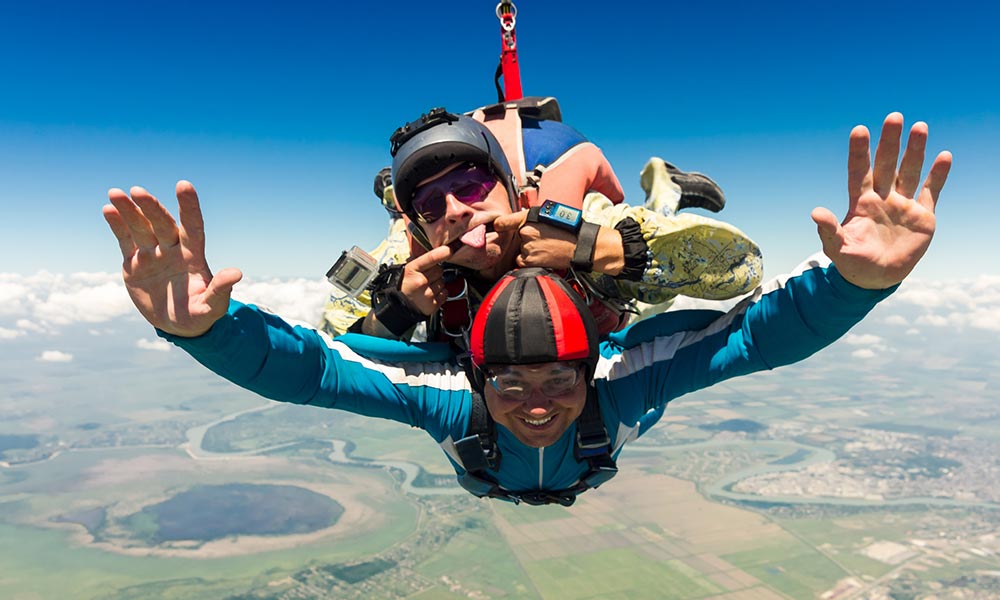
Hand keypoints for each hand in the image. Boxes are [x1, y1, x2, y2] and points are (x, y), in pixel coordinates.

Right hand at [103, 181, 241, 336]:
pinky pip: (125, 240)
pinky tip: (108, 209)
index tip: (183, 185)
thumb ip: (220, 290)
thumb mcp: (211, 307)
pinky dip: (117, 225)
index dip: (189, 207)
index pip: (192, 227)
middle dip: (151, 208)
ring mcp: (153, 254)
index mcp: (193, 256)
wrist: (176, 325)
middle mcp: (173, 250)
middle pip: (162, 224)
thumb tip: (236, 273)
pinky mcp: (135, 262)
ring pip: (141, 227)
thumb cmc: (199, 315)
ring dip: (129, 211)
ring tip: (115, 194)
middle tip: (138, 191)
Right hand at [400, 244, 452, 315]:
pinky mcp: (433, 305)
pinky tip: (430, 295)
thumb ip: (420, 261)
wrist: (397, 307)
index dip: (442, 252)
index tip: (449, 249)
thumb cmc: (402, 286)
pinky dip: (440, 294)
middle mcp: (421, 282)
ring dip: (438, 284)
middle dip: (435, 272)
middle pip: (440, 270)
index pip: (431, 258)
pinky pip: (445, 294)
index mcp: (413, 270)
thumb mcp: (406, 270)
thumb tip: (436, 251)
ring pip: (443, 282)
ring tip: (426, 288)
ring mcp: (427, 294)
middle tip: (426, 277)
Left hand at [494, 209, 575, 268]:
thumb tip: (515, 223)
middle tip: (541, 240)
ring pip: (519, 249)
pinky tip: (541, 256)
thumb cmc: (567, 231)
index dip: (500, 224)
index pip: (505, 221)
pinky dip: (528, 261)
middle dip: (525, 238)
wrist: (579, 246)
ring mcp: (527, 247)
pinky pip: (520, 261)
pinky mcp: (530, 260)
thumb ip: (530, 219)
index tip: (497, 226)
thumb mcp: (549, 216)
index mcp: (530, 218)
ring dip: (527, 250)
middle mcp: (526, 231)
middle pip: (517, 237)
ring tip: (544, 249)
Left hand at [812, 113, 951, 288]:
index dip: (859, 152)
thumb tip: (815, 212)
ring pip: (910, 171)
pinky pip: (931, 191)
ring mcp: (903, 204)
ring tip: (919, 127)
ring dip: (915, 150)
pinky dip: (938, 175)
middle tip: (893, 117)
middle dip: (890, 142)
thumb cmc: (852, 263)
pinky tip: (944, 156)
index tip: (859, 130)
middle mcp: (882, 197)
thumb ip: (828, 230)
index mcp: (860, 203)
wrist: (877, 278)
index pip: (859, 171)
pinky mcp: (922, 215)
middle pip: (886, 164)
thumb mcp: (838, 248)